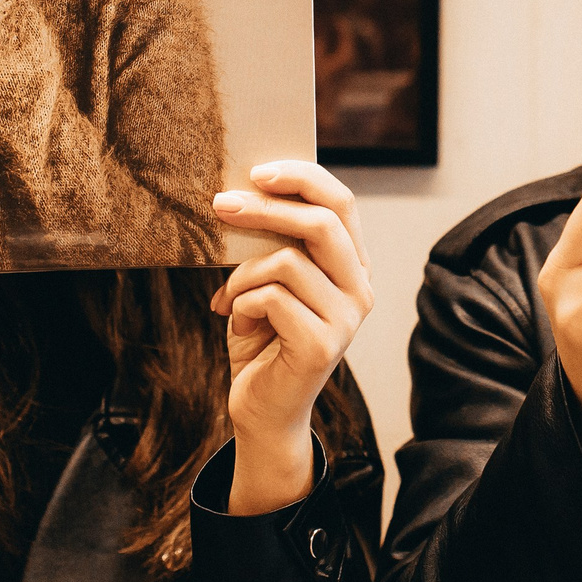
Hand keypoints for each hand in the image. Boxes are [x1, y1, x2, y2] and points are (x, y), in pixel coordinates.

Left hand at [209, 162, 373, 514]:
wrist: (261, 411)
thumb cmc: (263, 341)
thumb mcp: (270, 282)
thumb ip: (275, 243)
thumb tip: (245, 192)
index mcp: (353, 266)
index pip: (341, 203)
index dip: (302, 177)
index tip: (257, 170)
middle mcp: (361, 289)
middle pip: (322, 222)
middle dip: (265, 208)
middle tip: (220, 205)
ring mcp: (347, 319)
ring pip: (287, 261)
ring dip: (243, 274)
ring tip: (229, 298)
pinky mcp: (323, 345)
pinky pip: (272, 298)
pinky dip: (242, 303)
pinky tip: (237, 321)